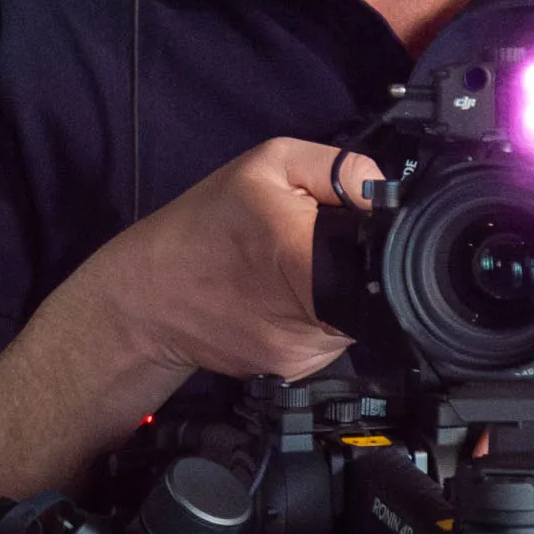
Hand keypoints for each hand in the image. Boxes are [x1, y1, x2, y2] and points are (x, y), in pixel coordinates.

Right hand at [87, 136, 376, 386]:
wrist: (147, 299)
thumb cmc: (204, 224)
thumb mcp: (267, 164)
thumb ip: (338, 167)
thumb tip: (385, 192)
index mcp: (300, 250)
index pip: (386, 252)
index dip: (382, 235)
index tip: (359, 224)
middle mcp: (308, 311)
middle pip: (378, 289)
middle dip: (360, 266)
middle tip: (318, 248)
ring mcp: (301, 349)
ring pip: (360, 319)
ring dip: (342, 297)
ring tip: (295, 276)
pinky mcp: (292, 370)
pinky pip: (332, 342)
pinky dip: (320, 322)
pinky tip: (284, 304)